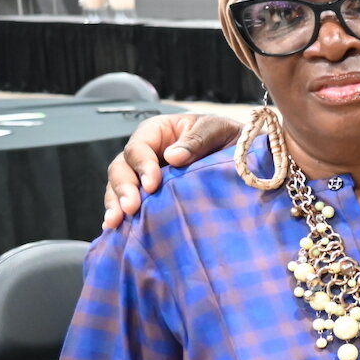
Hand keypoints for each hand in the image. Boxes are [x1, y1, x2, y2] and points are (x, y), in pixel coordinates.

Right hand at [102, 113, 241, 228]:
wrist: (244, 159)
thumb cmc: (227, 137)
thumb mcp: (217, 129)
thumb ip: (197, 139)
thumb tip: (173, 157)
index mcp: (157, 132)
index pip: (139, 147)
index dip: (142, 166)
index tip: (152, 185)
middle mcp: (146, 154)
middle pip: (121, 168)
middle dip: (123, 188)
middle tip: (130, 208)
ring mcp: (145, 177)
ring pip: (119, 188)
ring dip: (116, 205)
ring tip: (116, 222)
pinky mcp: (151, 197)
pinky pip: (131, 205)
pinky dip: (124, 217)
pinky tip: (118, 230)